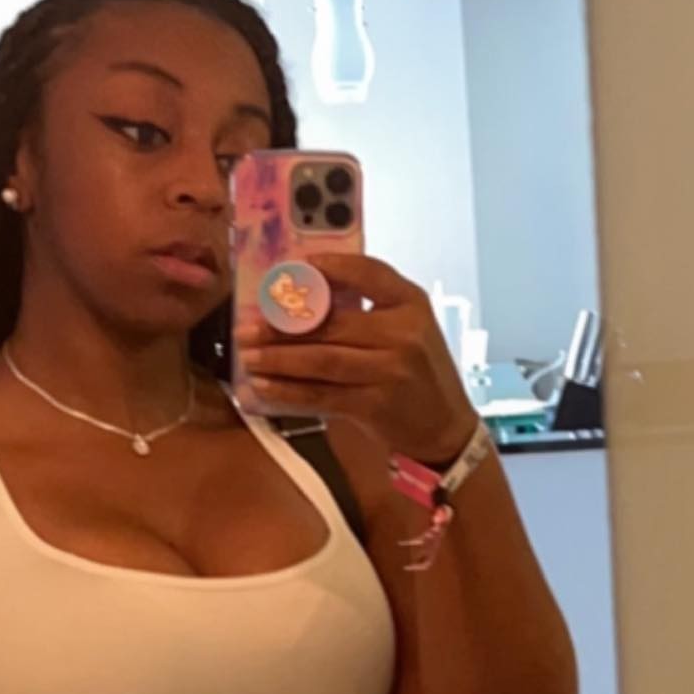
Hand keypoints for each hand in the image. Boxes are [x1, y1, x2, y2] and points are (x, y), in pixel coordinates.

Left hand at [235, 255, 478, 466]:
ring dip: (278, 359)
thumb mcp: (410, 328)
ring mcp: (389, 371)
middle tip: (247, 326)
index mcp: (412, 303)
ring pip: (321, 359)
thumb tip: (304, 296)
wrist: (445, 426)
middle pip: (332, 322)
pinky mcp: (375, 405)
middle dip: (283, 324)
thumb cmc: (418, 372)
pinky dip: (288, 392)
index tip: (293, 267)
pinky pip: (322, 394)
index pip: (367, 272)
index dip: (328, 267)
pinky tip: (264, 387)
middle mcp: (403, 334)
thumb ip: (371, 309)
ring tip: (249, 356)